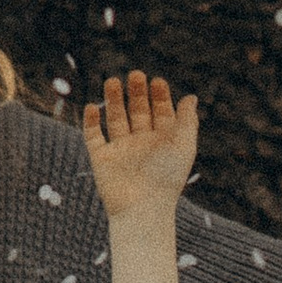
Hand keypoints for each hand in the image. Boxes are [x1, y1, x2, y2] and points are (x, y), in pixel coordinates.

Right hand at [83, 67, 199, 215]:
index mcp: (162, 141)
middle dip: (136, 93)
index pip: (160, 112)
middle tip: (136, 75)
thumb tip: (191, 97)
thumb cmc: (167, 178)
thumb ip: (187, 120)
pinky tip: (92, 107)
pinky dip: (90, 121)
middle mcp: (141, 143)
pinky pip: (93, 136)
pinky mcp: (101, 158)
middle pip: (137, 111)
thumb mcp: (183, 145)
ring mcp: (120, 149)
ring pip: (115, 118)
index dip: (159, 96)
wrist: (142, 208)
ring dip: (113, 100)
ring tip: (113, 81)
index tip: (157, 81)